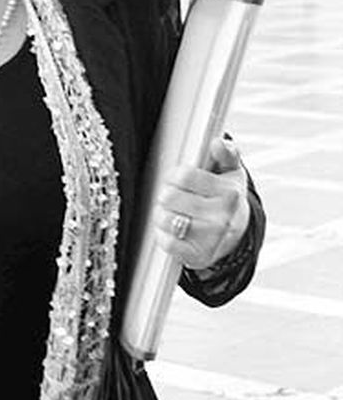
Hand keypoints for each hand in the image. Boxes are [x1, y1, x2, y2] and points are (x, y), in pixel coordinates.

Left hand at [152, 138, 250, 269]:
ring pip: (164, 218)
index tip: (180, 179)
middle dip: (167, 194)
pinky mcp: (197, 256)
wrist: (236, 234)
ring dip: (162, 214)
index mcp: (229, 194)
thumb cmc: (227, 199)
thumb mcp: (231, 173)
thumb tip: (217, 143)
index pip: (184, 175)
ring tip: (174, 212)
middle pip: (169, 196)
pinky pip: (166, 242)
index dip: (175, 175)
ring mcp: (210, 239)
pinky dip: (163, 234)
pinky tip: (173, 229)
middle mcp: (222, 218)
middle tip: (175, 197)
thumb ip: (226, 154)